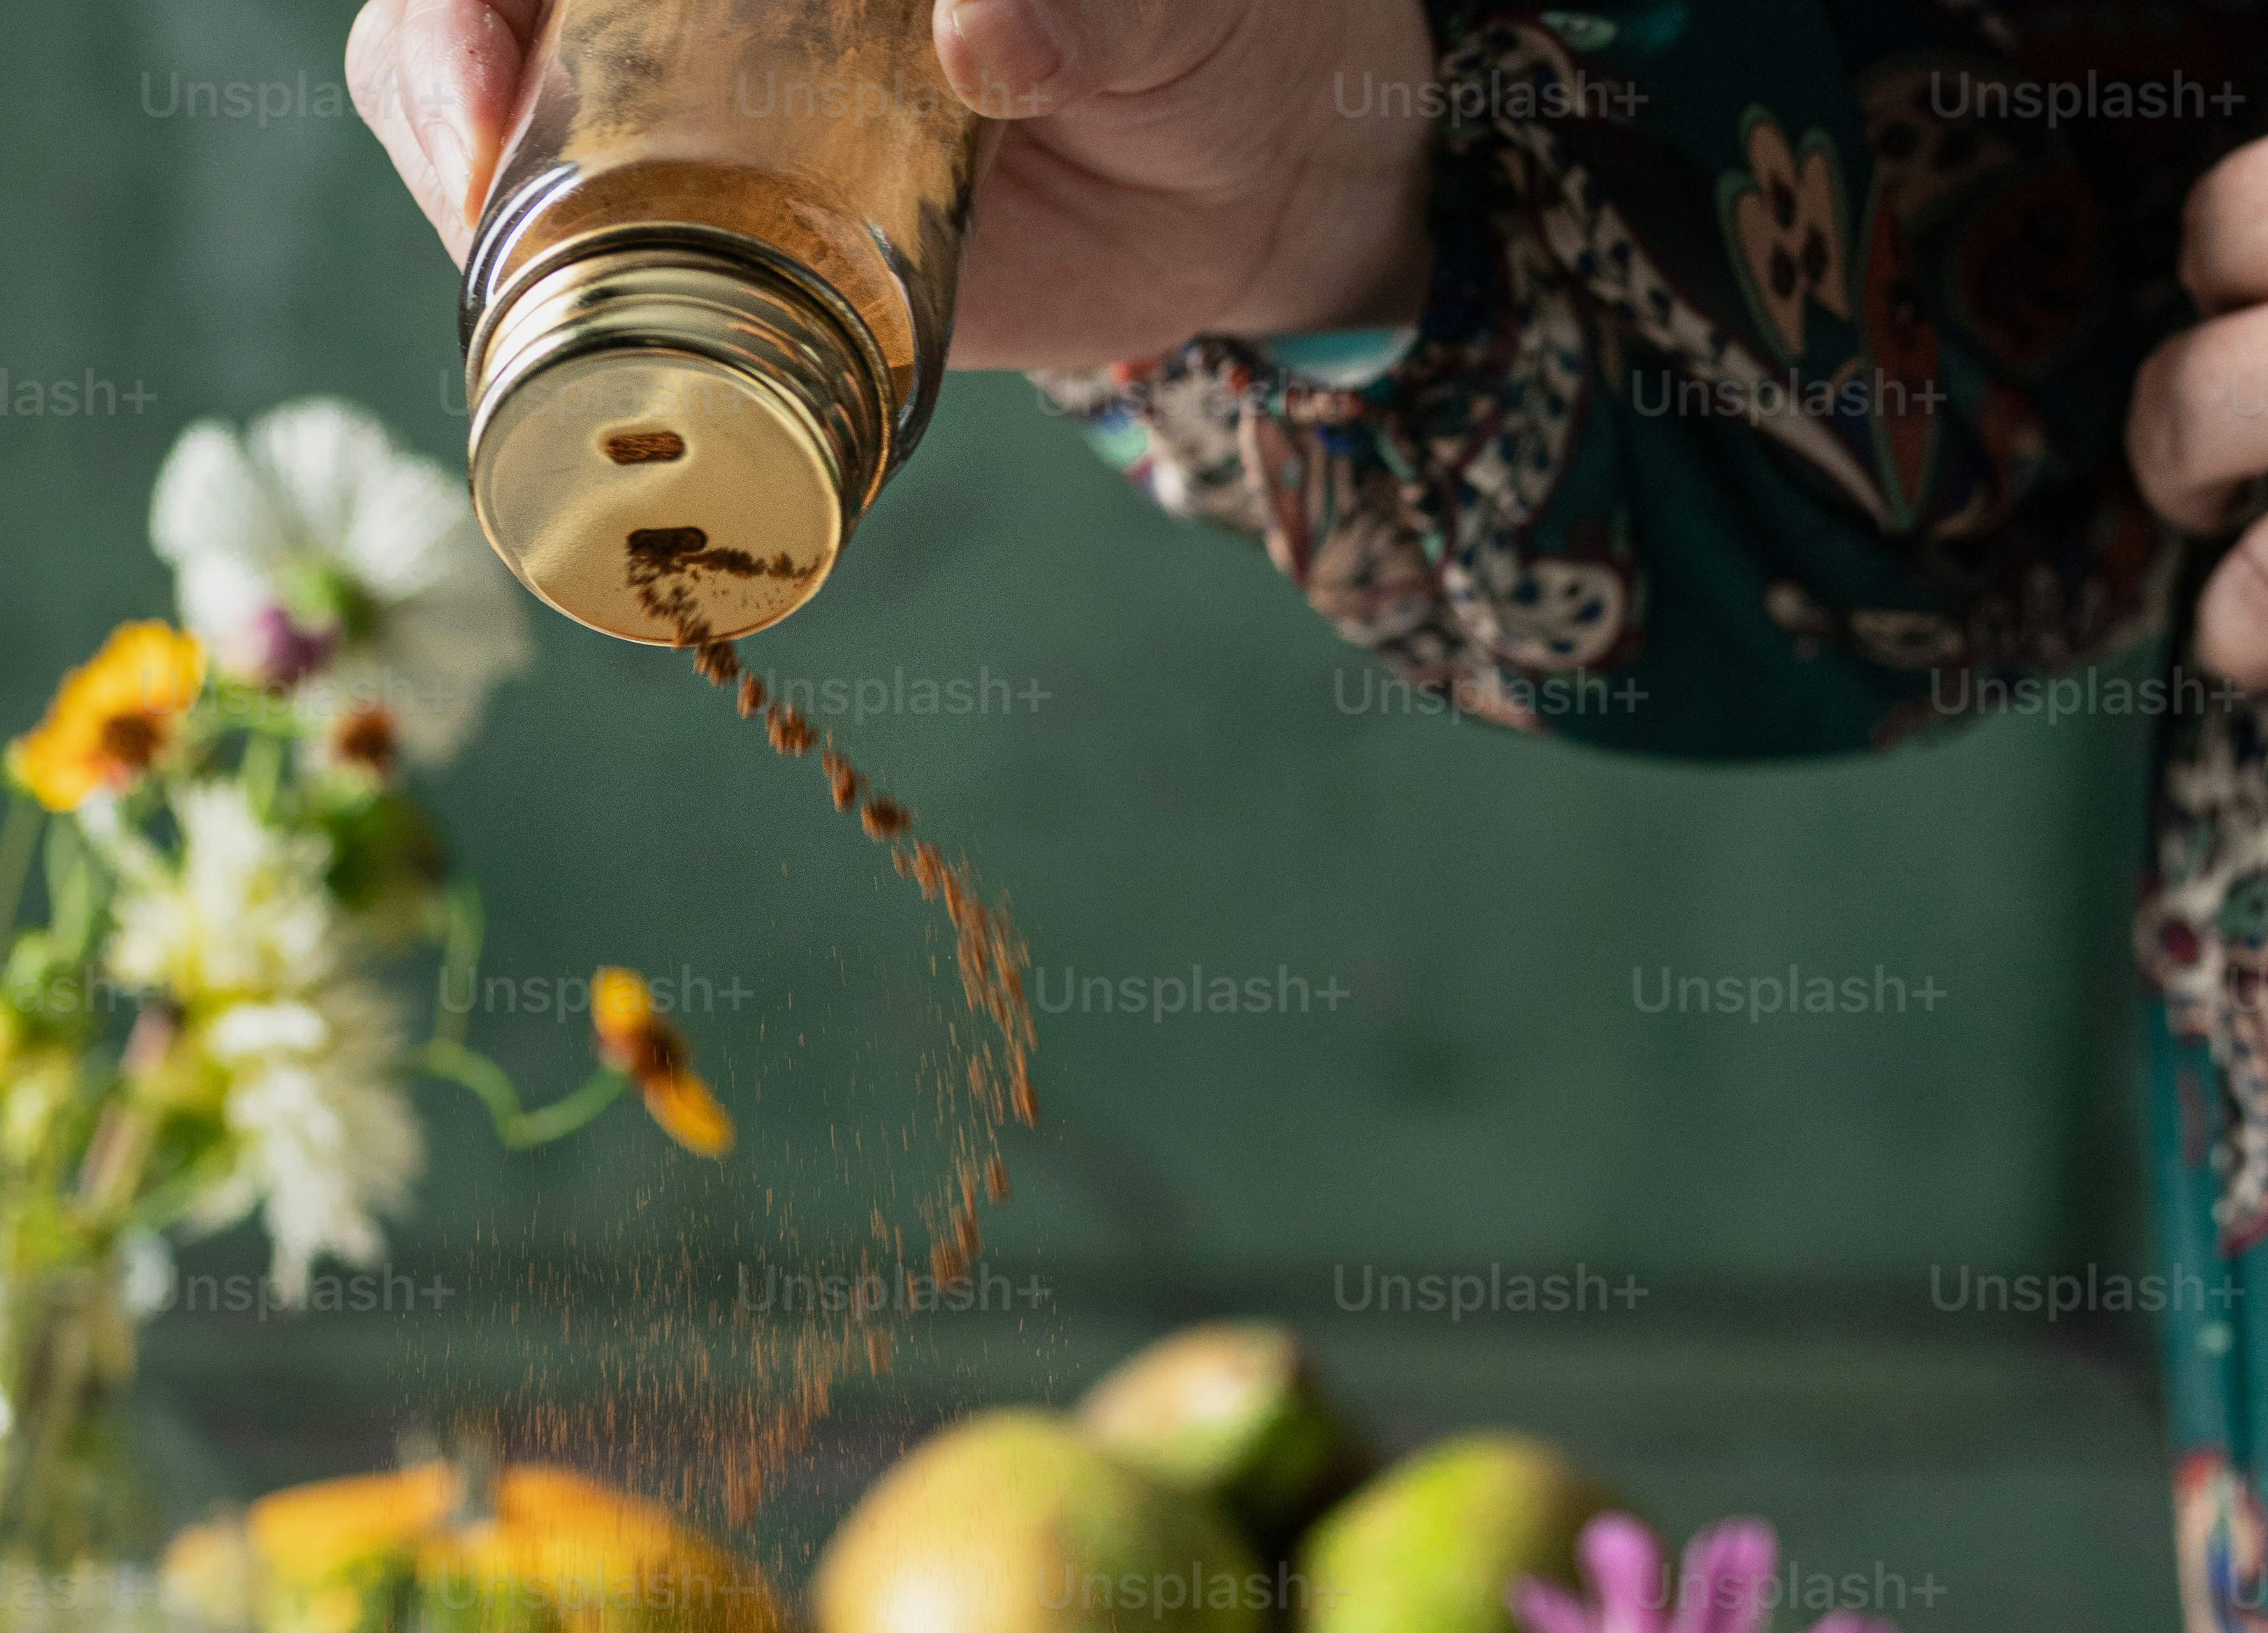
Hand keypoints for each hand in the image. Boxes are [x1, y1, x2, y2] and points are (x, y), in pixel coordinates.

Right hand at [344, 0, 1436, 369]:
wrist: (1251, 168)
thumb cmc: (1209, 22)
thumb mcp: (1161, 2)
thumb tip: (984, 28)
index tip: (496, 63)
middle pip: (492, 14)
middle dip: (447, 82)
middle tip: (484, 176)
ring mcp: (706, 102)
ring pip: (512, 135)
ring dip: (483, 220)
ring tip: (524, 313)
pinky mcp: (741, 239)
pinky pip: (604, 277)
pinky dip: (561, 336)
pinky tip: (575, 390)